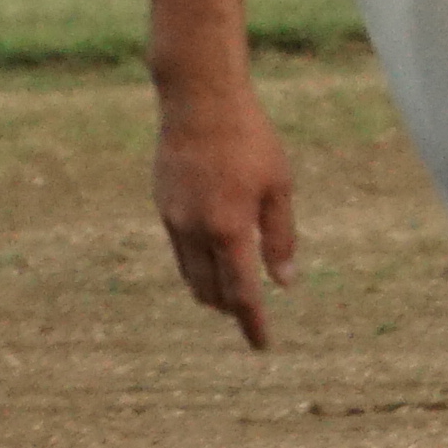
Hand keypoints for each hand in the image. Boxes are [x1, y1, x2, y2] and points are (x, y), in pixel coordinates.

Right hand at [151, 88, 299, 349]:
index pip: (241, 294)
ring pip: (190, 276)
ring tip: (231, 291)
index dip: (252, 324)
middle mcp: (196, 232)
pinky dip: (197, 264)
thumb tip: (285, 282)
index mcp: (229, 230)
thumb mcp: (279, 186)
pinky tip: (212, 254)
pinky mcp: (162, 205)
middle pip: (211, 293)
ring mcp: (174, 219)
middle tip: (251, 315)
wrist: (199, 100)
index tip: (263, 346)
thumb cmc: (250, 139)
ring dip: (211, 291)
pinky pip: (179, 251)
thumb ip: (281, 237)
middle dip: (231, 309)